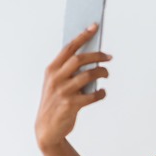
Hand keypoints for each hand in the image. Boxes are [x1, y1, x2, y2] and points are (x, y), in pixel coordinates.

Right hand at [36, 24, 111, 150]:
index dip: (82, 36)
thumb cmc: (55, 103)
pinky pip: (92, 95)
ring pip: (88, 75)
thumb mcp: (55, 84)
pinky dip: (100, 93)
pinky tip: (102, 93)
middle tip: (108, 57)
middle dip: (97, 55)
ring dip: (101, 72)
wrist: (47, 129)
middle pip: (80, 59)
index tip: (94, 26)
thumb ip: (67, 71)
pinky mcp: (71, 105)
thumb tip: (91, 58)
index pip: (69, 48)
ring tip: (106, 74)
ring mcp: (63, 91)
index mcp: (51, 70)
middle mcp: (56, 78)